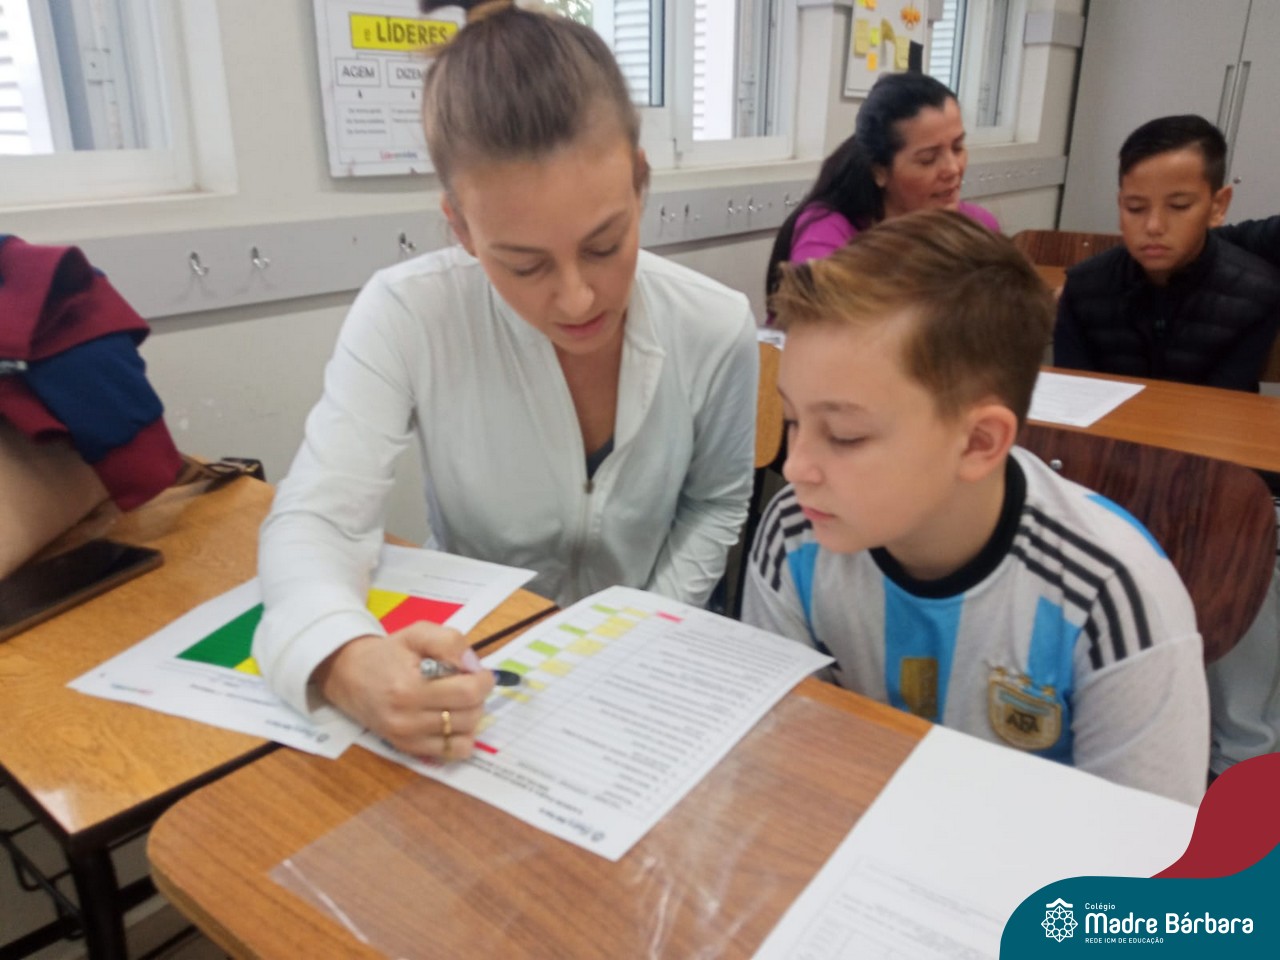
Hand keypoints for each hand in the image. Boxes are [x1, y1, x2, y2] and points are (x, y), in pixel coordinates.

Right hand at [314, 622, 494, 759]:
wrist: (350, 676)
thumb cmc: (388, 653)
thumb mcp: (417, 633)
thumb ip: (449, 642)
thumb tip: (474, 666)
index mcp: (409, 688)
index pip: (467, 692)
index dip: (483, 679)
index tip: (477, 670)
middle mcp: (408, 719)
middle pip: (471, 714)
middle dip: (478, 695)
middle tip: (467, 681)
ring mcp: (408, 738)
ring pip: (466, 734)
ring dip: (472, 713)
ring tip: (456, 697)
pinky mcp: (409, 749)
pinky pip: (453, 752)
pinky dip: (462, 735)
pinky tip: (451, 718)